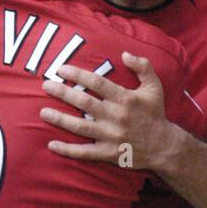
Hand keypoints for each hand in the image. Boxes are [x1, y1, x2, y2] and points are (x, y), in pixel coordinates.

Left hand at [39, 53, 179, 169]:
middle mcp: (116, 116)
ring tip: (42, 112)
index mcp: (125, 98)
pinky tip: (51, 145)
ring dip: (60, 120)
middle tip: (45, 85)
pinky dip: (67, 150)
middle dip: (63, 93)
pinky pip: (85, 152)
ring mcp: (111, 136)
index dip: (78, 75)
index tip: (60, 69)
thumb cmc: (155, 113)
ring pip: (81, 127)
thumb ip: (143, 67)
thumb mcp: (154, 87)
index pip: (97, 83)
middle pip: (84, 102)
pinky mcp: (108, 153)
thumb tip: (125, 54)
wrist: (164, 146)